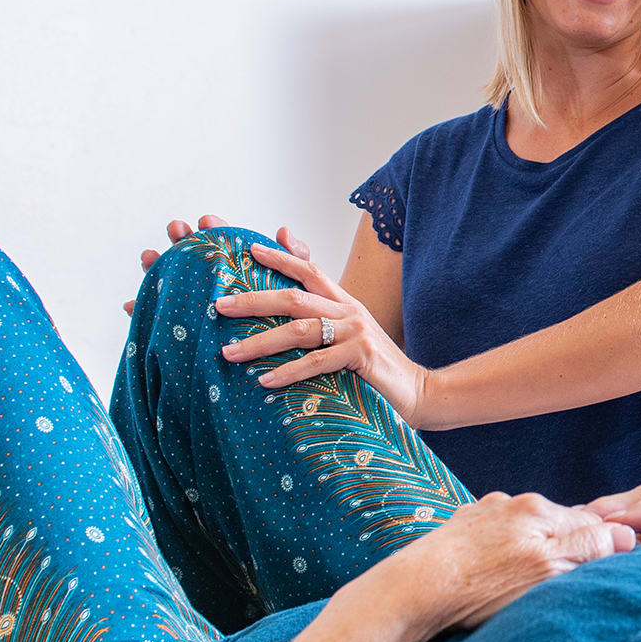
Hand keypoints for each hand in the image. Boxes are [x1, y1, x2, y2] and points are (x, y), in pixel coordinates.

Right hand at [124, 216, 319, 313]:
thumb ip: (294, 259)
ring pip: (169, 280)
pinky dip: (141, 309)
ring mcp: (196, 302)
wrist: (287, 351)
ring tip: (149, 258)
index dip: (212, 228)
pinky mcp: (185, 327)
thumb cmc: (291, 314)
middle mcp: (213, 281)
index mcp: (237, 266)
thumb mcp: (300, 285)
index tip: (206, 221)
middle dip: (180, 238)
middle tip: (178, 231)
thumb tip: (282, 232)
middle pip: (191, 254)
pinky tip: (131, 305)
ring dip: (155, 266)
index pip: (221, 241)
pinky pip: (159, 317)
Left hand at [215, 241, 433, 421]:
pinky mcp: (361, 356)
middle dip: (253, 300)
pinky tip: (265, 380)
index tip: (248, 249)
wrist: (421, 392)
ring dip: (260, 342)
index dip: (280, 257)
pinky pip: (316, 362)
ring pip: (299, 330)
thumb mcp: (353, 339)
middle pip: (294, 297)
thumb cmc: (378, 371)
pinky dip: (288, 372)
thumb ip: (326, 322)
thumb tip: (294, 311)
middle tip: (220, 305)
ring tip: (230, 353)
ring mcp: (356, 332)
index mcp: (346, 304)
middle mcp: (350, 312)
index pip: (310, 271)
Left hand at [372, 493, 635, 634]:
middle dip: (567, 545)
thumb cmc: (481, 588)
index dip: (604, 545)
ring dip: (533, 546)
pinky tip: (493, 570)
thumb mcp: (546, 572)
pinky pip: (495, 534)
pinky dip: (502, 549)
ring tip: (525, 577)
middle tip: (564, 578)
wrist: (414, 589)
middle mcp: (515, 502)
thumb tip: (626, 535)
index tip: (608, 568)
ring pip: (525, 527)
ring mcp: (485, 512)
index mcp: (541, 512)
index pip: (592, 524)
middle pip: (558, 523)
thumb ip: (587, 549)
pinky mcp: (461, 525)